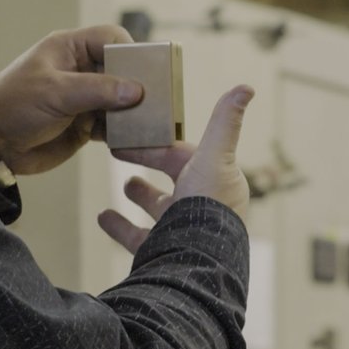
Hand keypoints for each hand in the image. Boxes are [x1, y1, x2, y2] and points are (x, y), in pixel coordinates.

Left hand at [0, 25, 142, 176]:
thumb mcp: (55, 92)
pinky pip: (113, 124)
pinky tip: (130, 139)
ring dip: (133, 112)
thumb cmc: (14, 106)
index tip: (144, 73)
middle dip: (138, 85)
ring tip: (146, 124)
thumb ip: (97, 89)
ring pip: (121, 99)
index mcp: (70, 49)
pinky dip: (123, 131)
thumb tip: (136, 90)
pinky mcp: (85, 123)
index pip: (111, 38)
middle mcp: (81, 69)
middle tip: (154, 101)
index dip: (130, 51)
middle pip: (122, 69)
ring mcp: (84, 97)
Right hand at [100, 86, 253, 252]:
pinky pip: (137, 237)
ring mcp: (181, 230)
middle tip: (121, 153)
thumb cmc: (210, 207)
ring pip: (159, 209)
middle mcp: (201, 206)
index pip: (181, 154)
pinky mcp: (163, 252)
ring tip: (124, 185)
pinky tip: (103, 217)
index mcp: (213, 181)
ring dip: (140, 195)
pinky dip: (119, 226)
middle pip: (172, 180)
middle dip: (149, 165)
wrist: (197, 261)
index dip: (156, 144)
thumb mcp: (215, 155)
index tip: (131, 134)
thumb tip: (245, 87)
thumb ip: (224, 122)